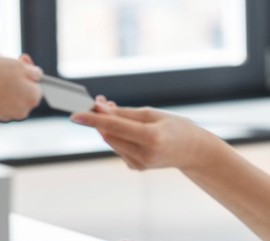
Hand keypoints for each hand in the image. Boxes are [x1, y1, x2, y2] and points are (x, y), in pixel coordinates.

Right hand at [0, 54, 42, 121]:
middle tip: (2, 59)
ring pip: (6, 90)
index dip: (28, 69)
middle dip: (11, 72)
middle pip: (21, 86)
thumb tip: (36, 74)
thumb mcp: (18, 65)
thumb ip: (32, 71)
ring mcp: (6, 113)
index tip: (19, 59)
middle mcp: (22, 110)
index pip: (36, 82)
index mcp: (32, 98)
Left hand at [71, 97, 220, 171]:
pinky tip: (128, 129)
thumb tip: (100, 110)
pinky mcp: (136, 167)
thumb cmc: (176, 127)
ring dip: (107, 126)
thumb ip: (125, 113)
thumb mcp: (153, 114)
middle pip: (109, 134)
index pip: (114, 127)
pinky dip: (117, 136)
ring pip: (111, 141)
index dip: (93, 120)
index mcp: (151, 138)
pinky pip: (118, 148)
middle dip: (100, 118)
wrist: (194, 152)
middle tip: (99, 101)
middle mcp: (143, 155)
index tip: (75, 114)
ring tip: (115, 112)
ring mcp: (139, 164)